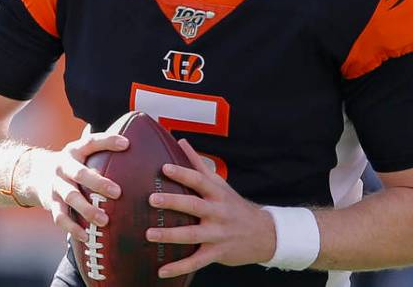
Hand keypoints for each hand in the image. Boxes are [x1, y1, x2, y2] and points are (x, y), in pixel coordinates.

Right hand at [28, 125, 127, 243]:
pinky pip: (60, 217)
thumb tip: (136, 148)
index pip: (91, 142)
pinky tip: (86, 236)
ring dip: (87, 210)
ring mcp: (55, 185)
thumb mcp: (82, 153)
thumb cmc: (72, 164)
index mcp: (75, 150)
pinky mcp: (50, 203)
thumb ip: (102, 152)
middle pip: (80, 174)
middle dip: (99, 183)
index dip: (108, 142)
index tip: (127, 144)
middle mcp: (63, 166)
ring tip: (104, 221)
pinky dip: (73, 228)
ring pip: (71, 197)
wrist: (35, 174)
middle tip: (118, 193)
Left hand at [146, 139, 276, 278]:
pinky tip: (161, 271)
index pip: (199, 180)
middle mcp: (217, 212)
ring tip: (149, 234)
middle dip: (173, 202)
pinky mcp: (216, 252)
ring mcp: (217, 234)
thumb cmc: (234, 205)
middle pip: (194, 205)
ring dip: (170, 235)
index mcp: (217, 193)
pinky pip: (196, 261)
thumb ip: (199, 164)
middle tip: (152, 199)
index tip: (164, 168)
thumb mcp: (220, 184)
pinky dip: (179, 267)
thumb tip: (181, 142)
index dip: (183, 173)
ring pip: (192, 235)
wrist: (263, 233)